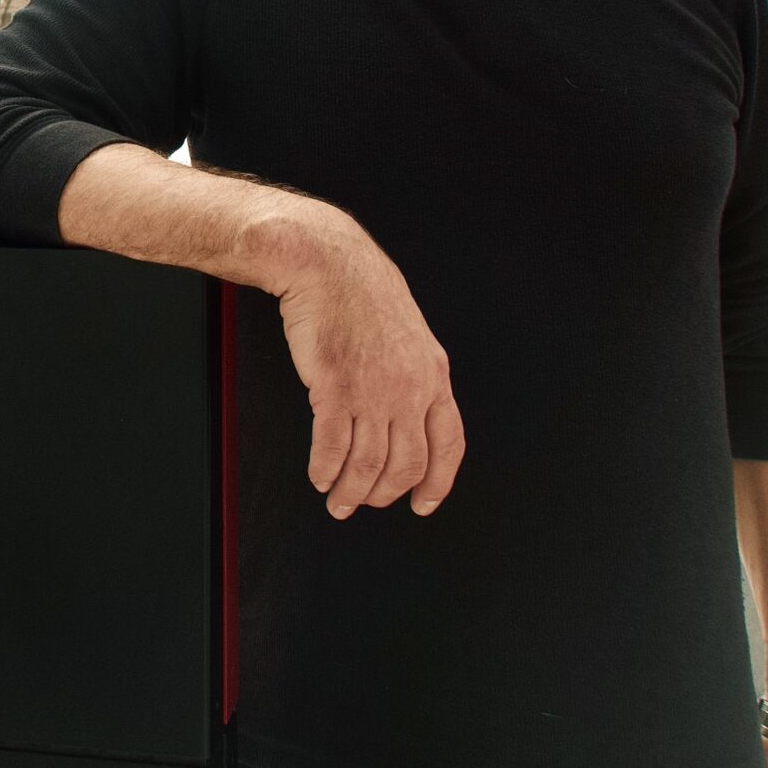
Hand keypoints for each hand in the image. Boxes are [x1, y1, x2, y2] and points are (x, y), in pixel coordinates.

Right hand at [267, 214, 462, 518]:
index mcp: (434, 375)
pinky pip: (332, 447)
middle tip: (364, 502)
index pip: (448, 445)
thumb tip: (408, 418)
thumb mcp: (408, 335)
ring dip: (351, 491)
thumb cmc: (361, 293)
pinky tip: (320, 475)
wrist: (328, 263)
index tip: (423, 504)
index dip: (437, 483)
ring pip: (368, 464)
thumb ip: (414, 377)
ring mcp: (372, 390)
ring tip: (337, 500)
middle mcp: (409, 388)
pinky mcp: (334, 388)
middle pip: (406, 465)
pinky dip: (325, 469)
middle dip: (384, 494)